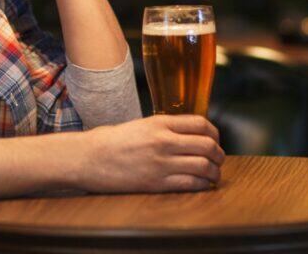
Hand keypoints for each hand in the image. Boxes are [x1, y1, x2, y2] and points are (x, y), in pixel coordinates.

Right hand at [76, 115, 225, 192]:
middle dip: (218, 154)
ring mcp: (161, 162)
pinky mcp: (157, 182)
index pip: (201, 124)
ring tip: (213, 175)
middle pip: (207, 145)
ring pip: (204, 166)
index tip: (214, 140)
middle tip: (218, 159)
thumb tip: (188, 136)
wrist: (88, 158)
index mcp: (160, 123)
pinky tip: (201, 185)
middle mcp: (164, 141)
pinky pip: (190, 184)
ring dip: (214, 172)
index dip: (214, 134)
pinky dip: (202, 185)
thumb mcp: (140, 125)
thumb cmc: (110, 142)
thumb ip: (164, 128)